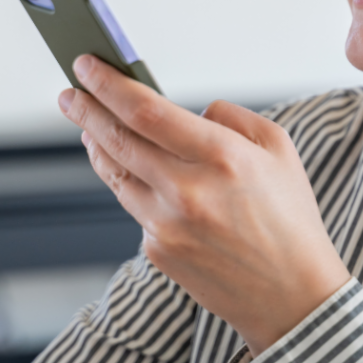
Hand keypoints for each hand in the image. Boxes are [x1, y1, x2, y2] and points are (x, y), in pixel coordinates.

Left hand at [59, 55, 351, 355]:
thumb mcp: (279, 149)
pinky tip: (130, 169)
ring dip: (96, 144)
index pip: (146, 111)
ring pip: (116, 172)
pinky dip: (131, 183)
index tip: (87, 66)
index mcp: (222, 156)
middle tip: (70, 92)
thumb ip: (231, 117)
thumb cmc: (289, 218)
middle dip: (86, 109)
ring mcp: (167, 224)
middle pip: (117, 138)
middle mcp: (188, 191)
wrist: (293, 296)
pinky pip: (136, 206)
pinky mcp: (158, 250)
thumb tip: (191, 111)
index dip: (109, 84)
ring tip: (88, 125)